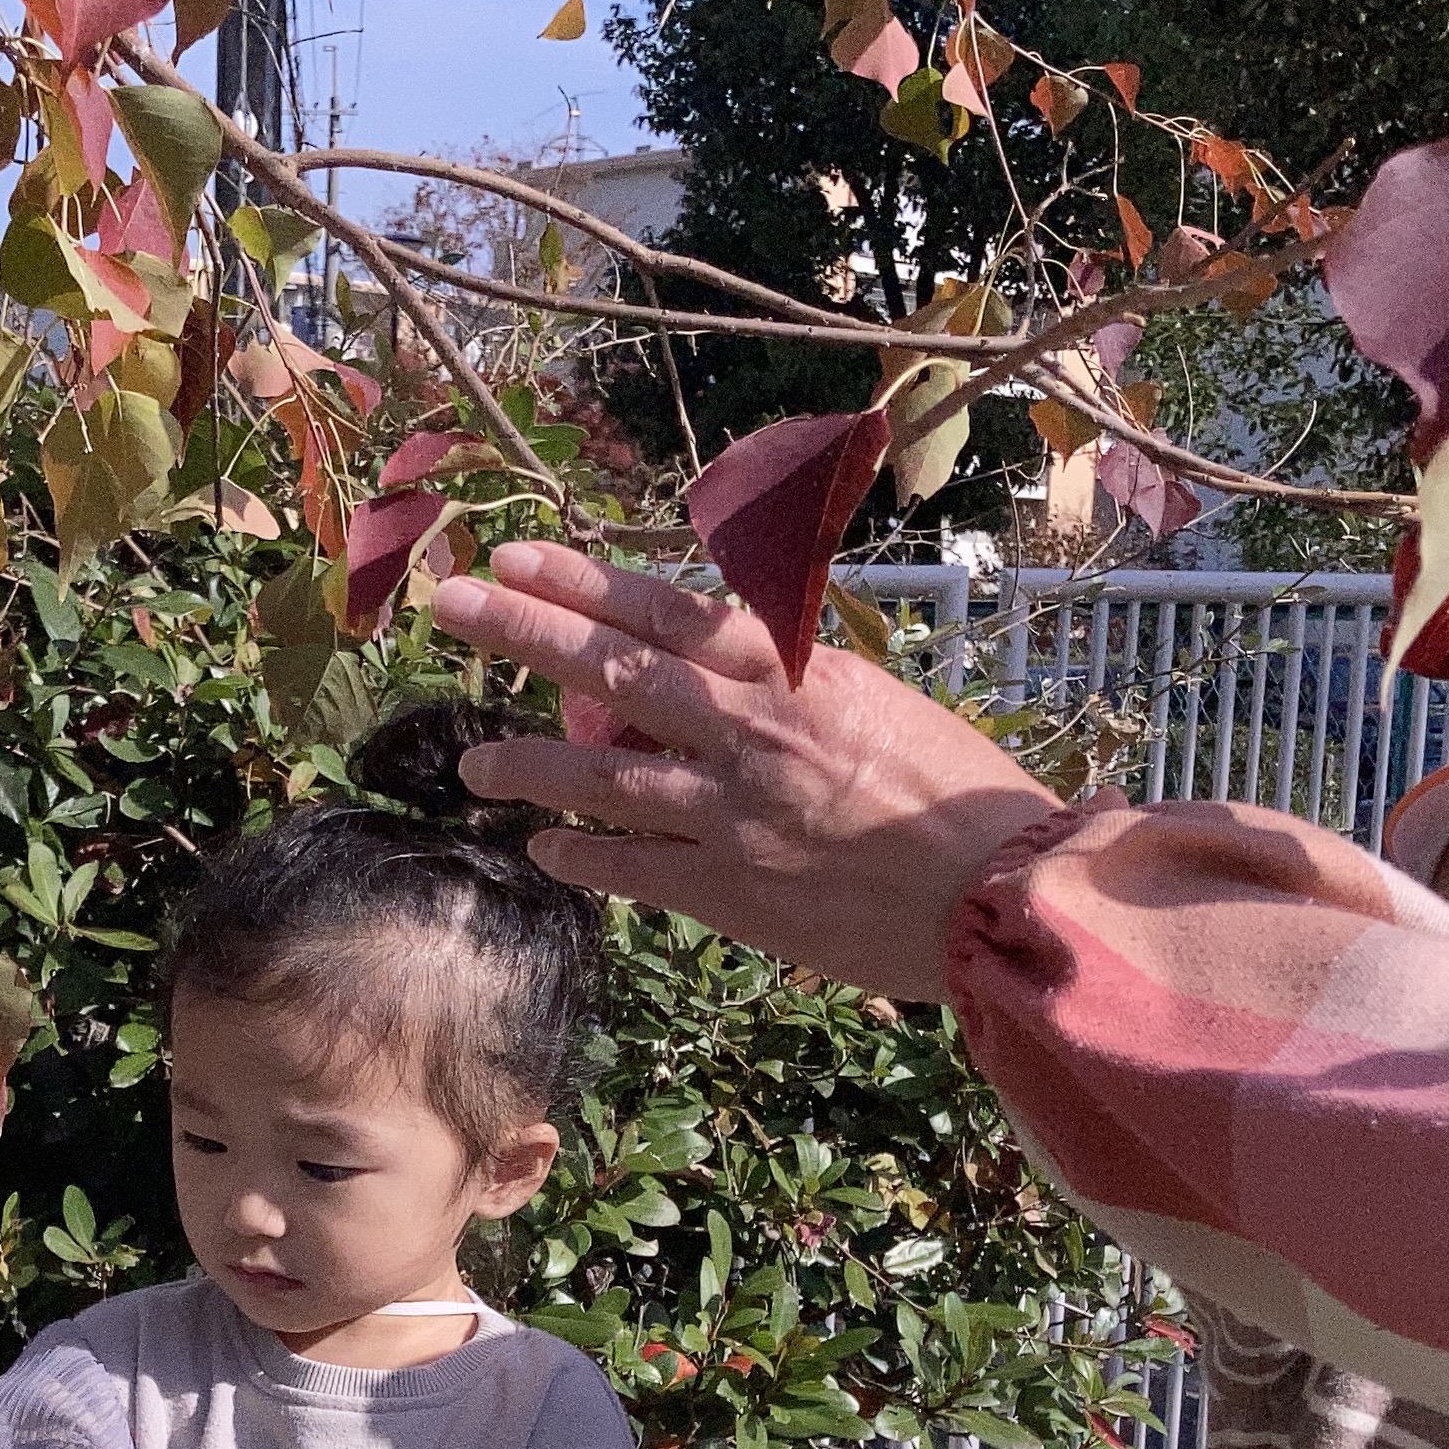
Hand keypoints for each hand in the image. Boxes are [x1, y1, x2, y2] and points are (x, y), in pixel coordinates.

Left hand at [425, 541, 1060, 999]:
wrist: (1000, 891)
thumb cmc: (952, 791)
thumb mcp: (871, 700)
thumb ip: (788, 676)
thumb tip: (715, 651)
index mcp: (791, 671)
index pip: (665, 608)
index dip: (581, 580)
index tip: (513, 556)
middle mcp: (750, 730)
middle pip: (611, 668)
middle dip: (520, 632)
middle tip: (448, 606)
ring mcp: (733, 812)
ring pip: (600, 776)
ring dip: (526, 763)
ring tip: (473, 761)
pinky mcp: (731, 890)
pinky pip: (630, 867)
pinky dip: (579, 856)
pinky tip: (543, 849)